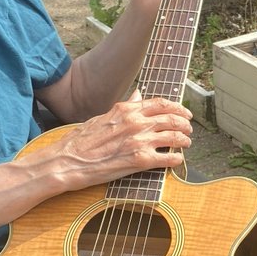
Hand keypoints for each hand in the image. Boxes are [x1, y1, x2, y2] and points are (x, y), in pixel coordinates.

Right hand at [32, 93, 191, 189]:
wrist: (67, 161)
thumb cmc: (80, 141)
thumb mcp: (102, 116)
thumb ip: (124, 106)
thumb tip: (138, 94)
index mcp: (126, 110)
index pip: (160, 103)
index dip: (177, 107)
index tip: (185, 113)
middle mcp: (136, 122)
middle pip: (171, 119)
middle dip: (185, 124)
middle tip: (189, 129)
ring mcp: (139, 141)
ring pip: (173, 137)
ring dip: (184, 140)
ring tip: (186, 143)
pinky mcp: (139, 160)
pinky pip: (167, 158)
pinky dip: (176, 159)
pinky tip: (178, 161)